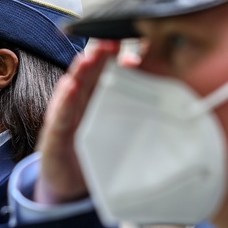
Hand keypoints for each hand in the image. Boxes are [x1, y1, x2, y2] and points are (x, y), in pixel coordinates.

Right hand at [34, 40, 121, 203]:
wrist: (69, 186)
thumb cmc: (94, 155)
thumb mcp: (117, 133)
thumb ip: (135, 116)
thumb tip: (173, 104)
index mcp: (97, 101)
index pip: (109, 74)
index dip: (120, 61)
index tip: (136, 49)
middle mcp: (80, 104)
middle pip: (91, 74)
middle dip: (101, 56)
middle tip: (112, 41)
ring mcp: (65, 117)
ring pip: (73, 88)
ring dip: (81, 71)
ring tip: (90, 56)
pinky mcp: (54, 136)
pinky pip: (60, 116)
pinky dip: (64, 101)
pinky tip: (69, 87)